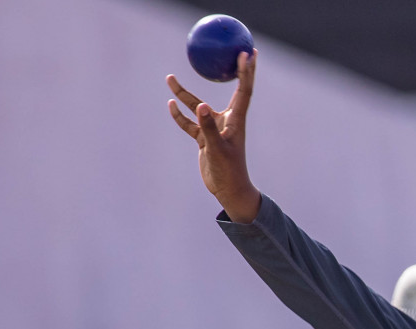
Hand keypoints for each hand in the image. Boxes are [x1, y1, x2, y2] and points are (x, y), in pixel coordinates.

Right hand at [167, 51, 260, 222]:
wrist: (228, 191)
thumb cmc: (228, 172)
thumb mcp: (217, 150)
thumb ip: (208, 128)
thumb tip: (199, 106)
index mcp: (236, 120)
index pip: (243, 90)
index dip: (245, 71)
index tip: (246, 52)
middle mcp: (228, 121)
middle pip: (229, 90)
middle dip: (230, 71)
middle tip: (228, 50)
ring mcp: (215, 129)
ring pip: (198, 106)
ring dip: (184, 94)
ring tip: (169, 78)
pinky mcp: (205, 139)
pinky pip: (190, 123)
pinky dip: (180, 115)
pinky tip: (169, 105)